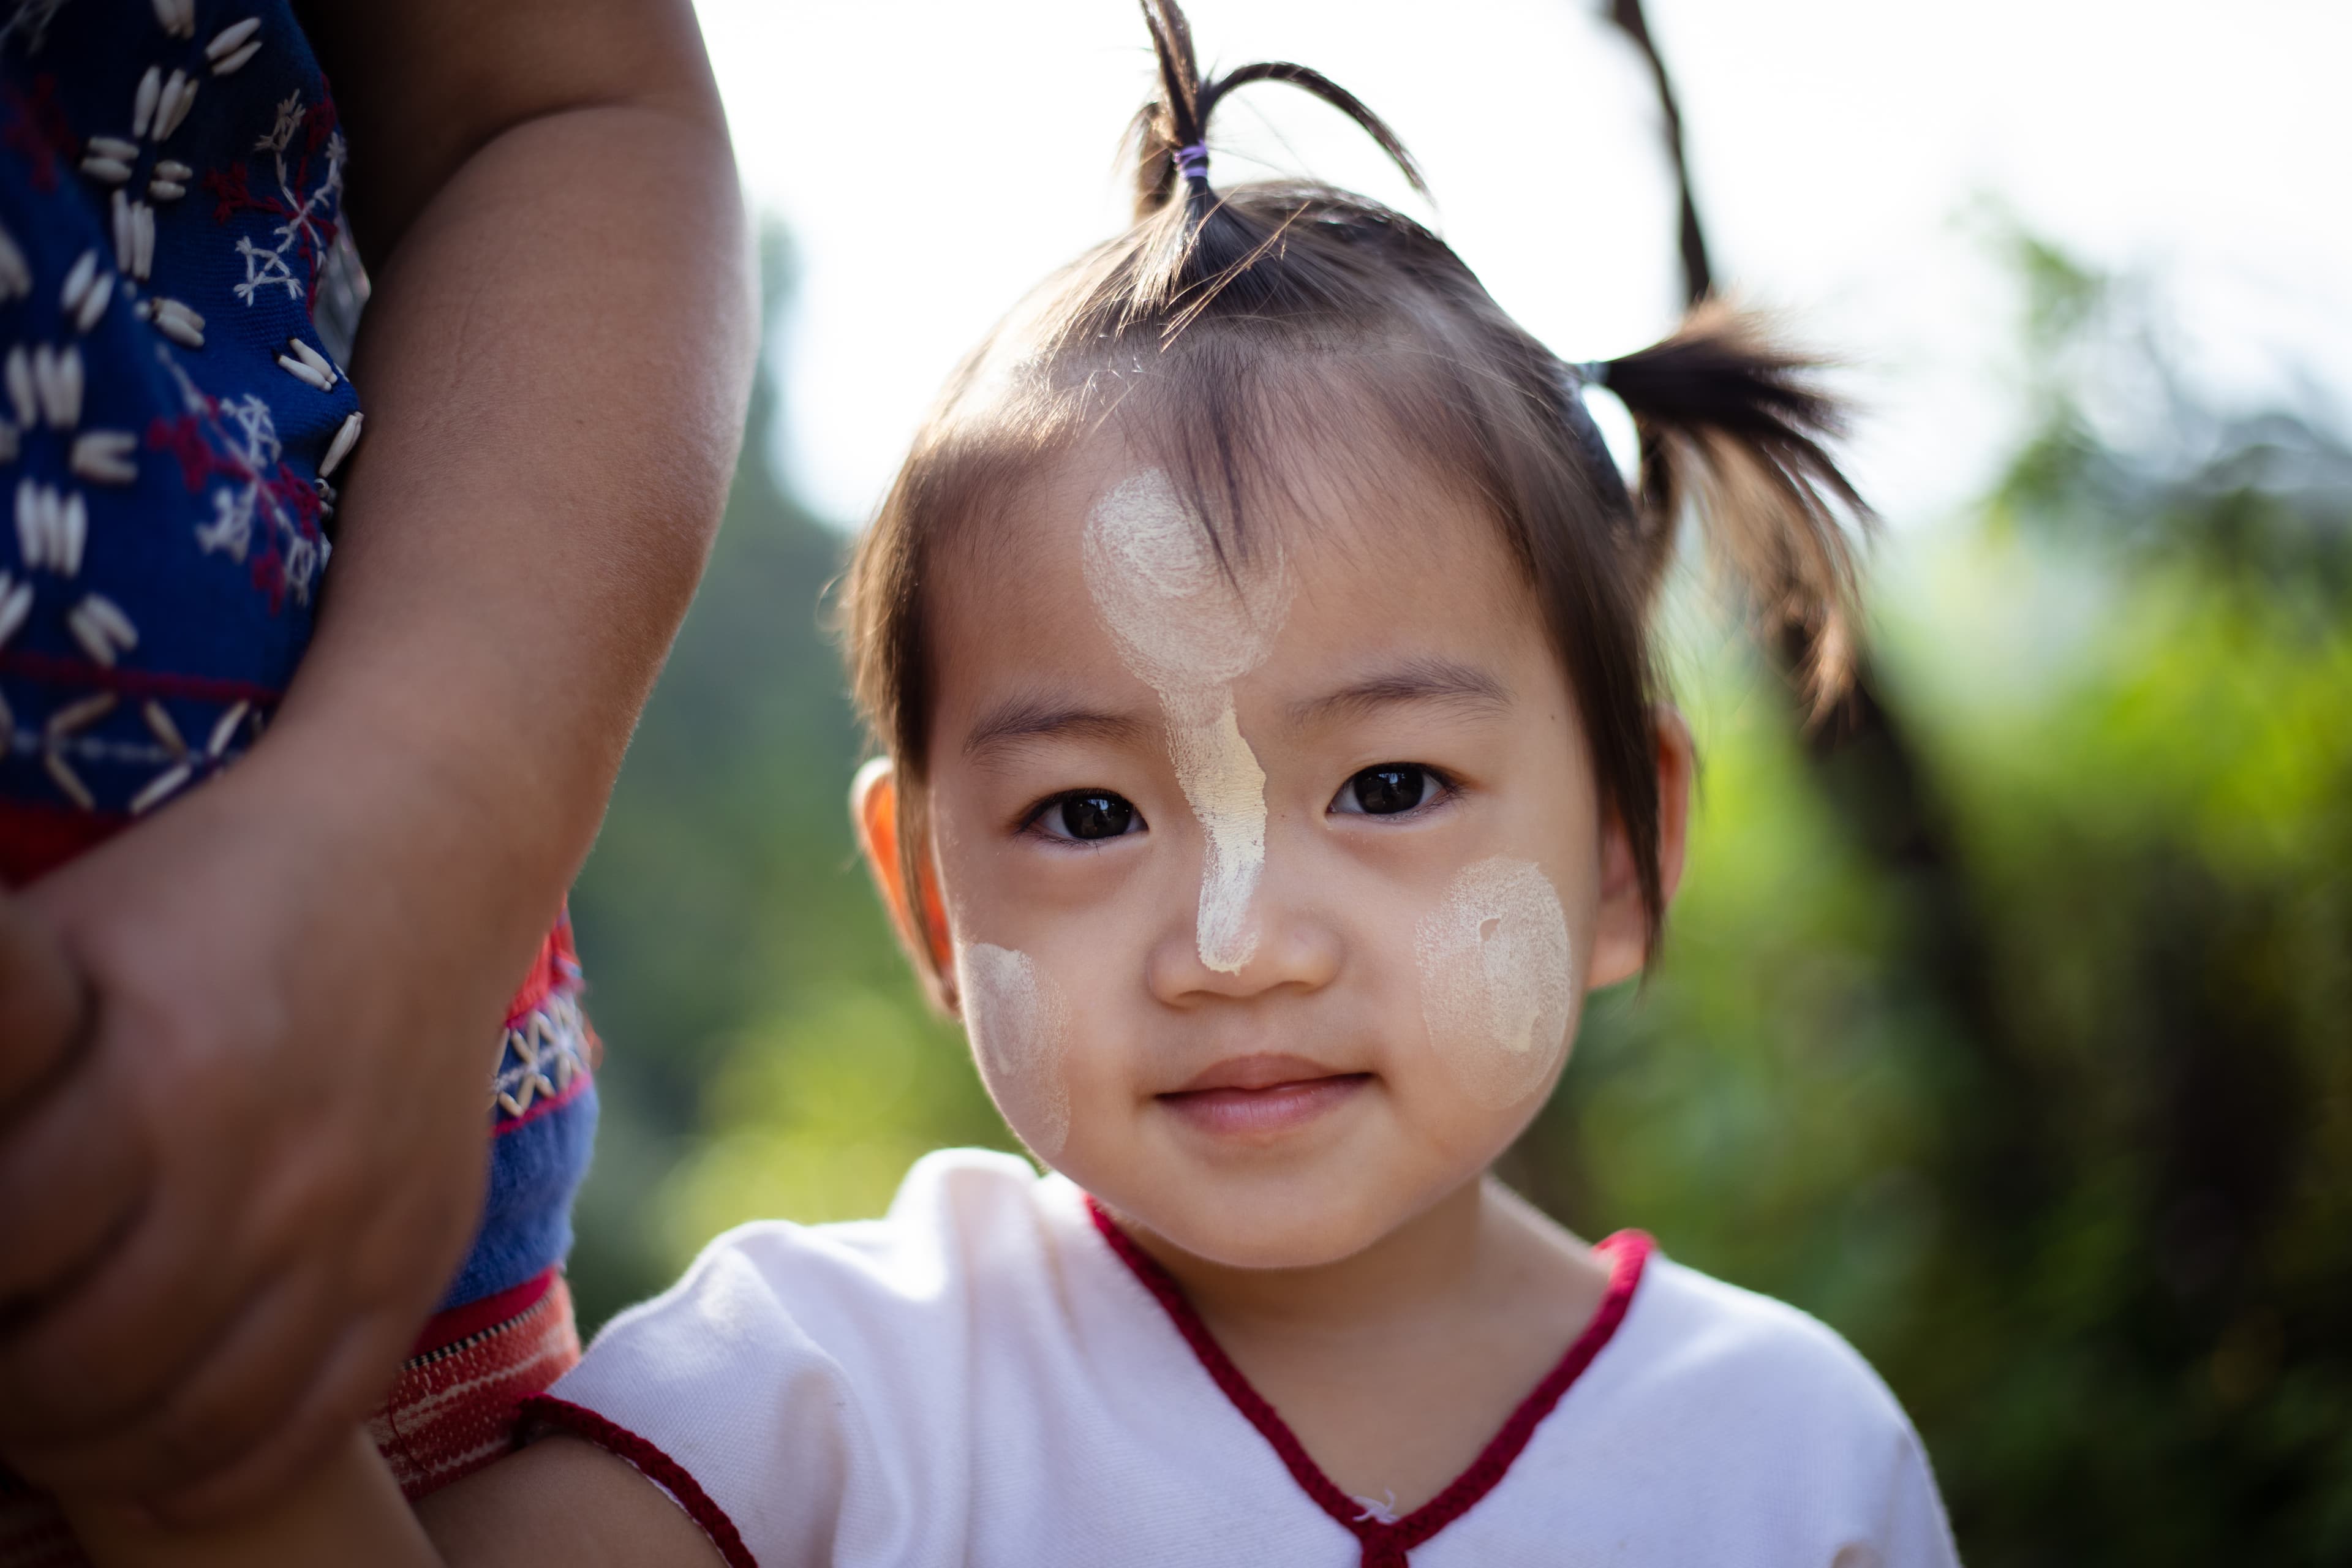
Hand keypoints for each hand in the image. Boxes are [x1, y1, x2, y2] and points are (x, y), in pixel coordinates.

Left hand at [0, 730, 543, 1521]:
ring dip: (102, 1446)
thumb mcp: (68, 942)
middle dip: (11, 1396)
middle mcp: (268, 1168)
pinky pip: (321, 1416)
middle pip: (90, 1368)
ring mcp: (357, 1221)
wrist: (422, 852)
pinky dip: (227, 1467)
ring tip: (59, 1418)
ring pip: (201, 1418)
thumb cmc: (208, 892)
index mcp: (158, 1079)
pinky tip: (164, 1457)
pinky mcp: (421, 1249)